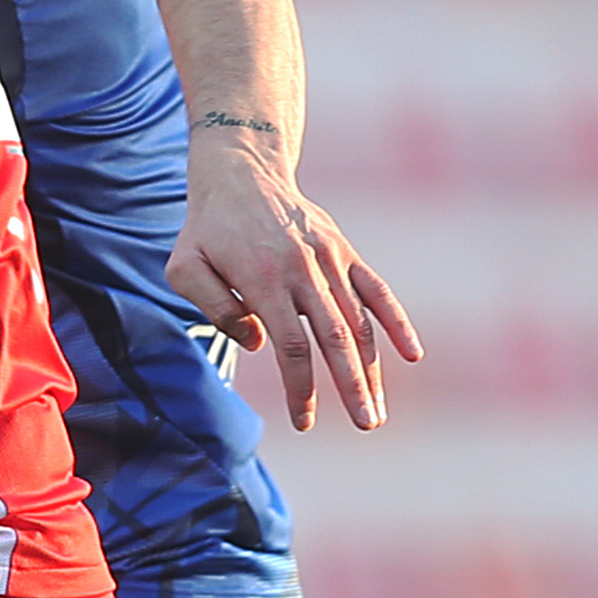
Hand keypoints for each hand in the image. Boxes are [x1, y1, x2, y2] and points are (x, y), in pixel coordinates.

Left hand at [168, 148, 422, 430]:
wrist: (242, 172)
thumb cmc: (207, 230)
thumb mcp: (185, 268)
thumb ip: (214, 307)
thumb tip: (257, 342)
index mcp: (264, 279)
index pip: (291, 345)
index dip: (301, 387)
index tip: (304, 422)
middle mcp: (304, 270)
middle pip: (335, 338)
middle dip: (352, 386)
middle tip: (367, 425)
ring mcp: (330, 259)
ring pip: (359, 320)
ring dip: (372, 368)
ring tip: (377, 410)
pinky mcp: (344, 251)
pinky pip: (376, 289)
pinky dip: (396, 321)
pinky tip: (412, 354)